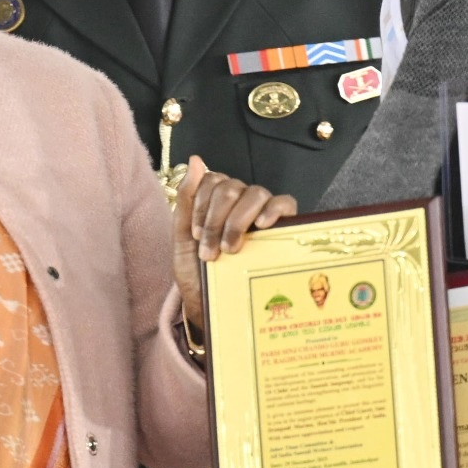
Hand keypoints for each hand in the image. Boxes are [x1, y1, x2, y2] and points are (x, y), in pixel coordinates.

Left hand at [171, 156, 296, 325]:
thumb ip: (186, 200)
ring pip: (254, 193)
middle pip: (231, 187)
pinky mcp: (283, 227)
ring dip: (237, 221)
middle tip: (210, 250)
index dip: (202, 205)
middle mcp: (241, 202)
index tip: (195, 234)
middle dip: (215, 220)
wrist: (211, 307)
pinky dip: (274, 209)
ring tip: (231, 248)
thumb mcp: (182, 238)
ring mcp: (263, 213)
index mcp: (217, 202)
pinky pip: (285, 203)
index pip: (213, 180)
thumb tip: (194, 160)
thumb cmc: (197, 274)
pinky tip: (263, 225)